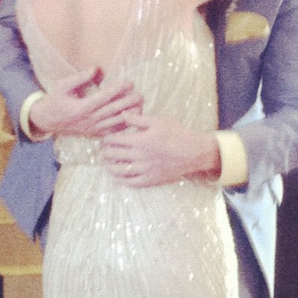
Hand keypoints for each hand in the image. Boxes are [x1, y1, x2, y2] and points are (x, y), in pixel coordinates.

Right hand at [28, 68, 142, 138]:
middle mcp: (89, 119)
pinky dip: (123, 128)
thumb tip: (95, 68)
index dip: (118, 89)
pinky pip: (111, 132)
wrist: (47, 121)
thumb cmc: (55, 100)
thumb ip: (79, 77)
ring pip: (114, 122)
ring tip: (141, 107)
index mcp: (82, 107)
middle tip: (140, 95)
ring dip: (129, 115)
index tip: (129, 83)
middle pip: (113, 110)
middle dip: (128, 102)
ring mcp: (93, 128)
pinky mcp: (94, 133)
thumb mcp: (62, 86)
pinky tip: (133, 122)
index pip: (104, 97)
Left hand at [101, 115, 220, 186]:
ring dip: (109, 167)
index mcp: (139, 140)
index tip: (105, 138)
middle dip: (105, 152)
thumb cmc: (177, 133)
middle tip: (103, 150)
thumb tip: (122, 114)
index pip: (115, 140)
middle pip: (114, 155)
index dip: (107, 139)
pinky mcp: (151, 180)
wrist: (194, 152)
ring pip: (119, 170)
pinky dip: (121, 181)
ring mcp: (144, 170)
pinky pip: (131, 183)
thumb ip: (138, 118)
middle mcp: (139, 156)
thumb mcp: (158, 121)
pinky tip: (116, 178)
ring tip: (106, 164)